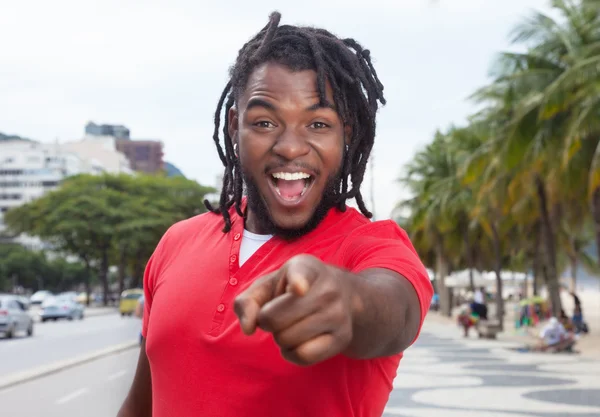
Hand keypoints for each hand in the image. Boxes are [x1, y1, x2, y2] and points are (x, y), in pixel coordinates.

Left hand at [233, 254, 356, 365]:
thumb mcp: (268, 285)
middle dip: (268, 321)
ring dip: (280, 338)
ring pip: (287, 340)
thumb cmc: (293, 290)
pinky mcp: (342, 338)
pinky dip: (291, 353)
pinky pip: (303, 356)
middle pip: (275, 319)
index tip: (298, 288)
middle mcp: (327, 289)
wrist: (342, 296)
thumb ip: (247, 301)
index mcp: (306, 268)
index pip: (301, 275)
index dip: (297, 282)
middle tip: (278, 314)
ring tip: (291, 325)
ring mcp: (338, 314)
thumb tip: (248, 328)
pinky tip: (298, 342)